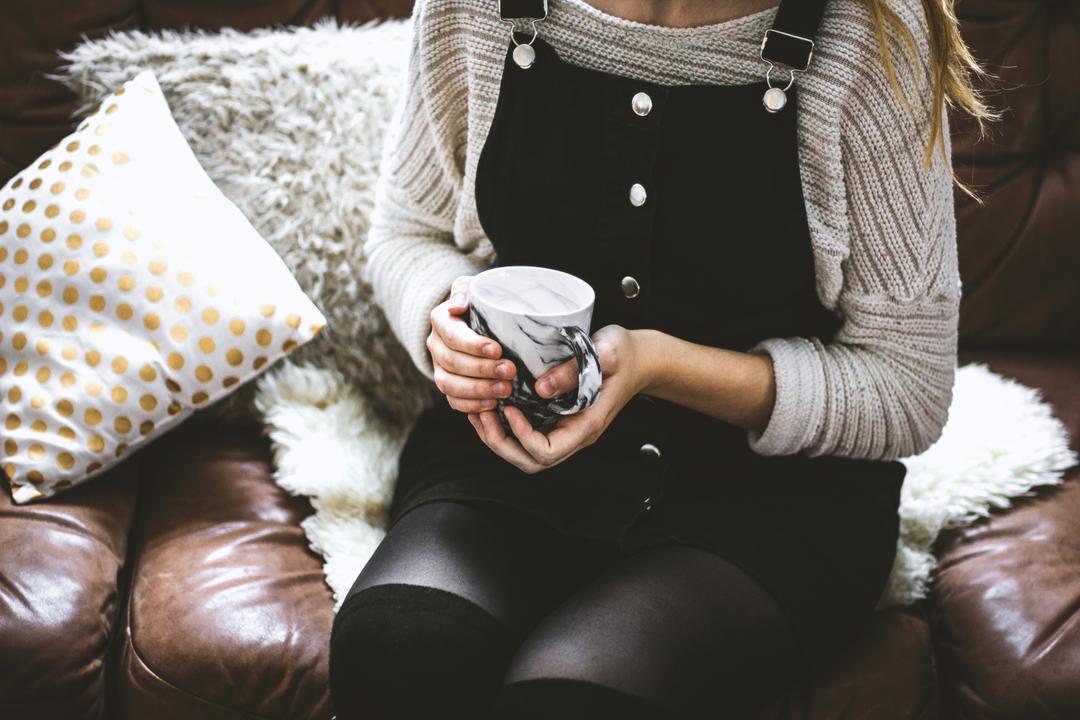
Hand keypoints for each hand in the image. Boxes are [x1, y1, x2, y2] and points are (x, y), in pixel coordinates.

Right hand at [428, 275, 516, 412]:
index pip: (452, 334)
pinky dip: (472, 405)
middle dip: (482, 369)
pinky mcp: (448, 385)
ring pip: (448, 384)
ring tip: (505, 391)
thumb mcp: (474, 287)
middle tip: (509, 372)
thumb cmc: (480, 302)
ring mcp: (439, 367)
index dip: (473, 345)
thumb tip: (458, 305)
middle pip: (451, 362)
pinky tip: (493, 404)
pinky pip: (452, 401)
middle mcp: (435, 344)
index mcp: (441, 320)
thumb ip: (465, 290)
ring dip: (478, 390)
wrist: (476, 320)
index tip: (498, 349)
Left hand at [466, 325, 653, 473]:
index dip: (523, 436)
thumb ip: (575, 370)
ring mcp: (566, 429)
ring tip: (479, 412)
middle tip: (482, 414)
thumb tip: (541, 388)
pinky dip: (504, 427)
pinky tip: (491, 406)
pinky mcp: (558, 418)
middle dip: (501, 444)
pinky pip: (527, 436)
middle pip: (532, 461)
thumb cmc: (625, 353)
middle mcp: (575, 434)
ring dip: (498, 438)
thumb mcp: (605, 353)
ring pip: (525, 453)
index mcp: (587, 425)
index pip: (548, 452)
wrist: (642, 358)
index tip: (510, 408)